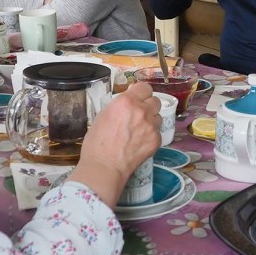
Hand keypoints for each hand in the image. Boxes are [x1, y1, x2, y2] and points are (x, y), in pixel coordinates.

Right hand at [67, 83, 161, 207]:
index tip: (138, 96)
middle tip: (139, 114)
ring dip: (151, 120)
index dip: (141, 92)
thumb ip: (119, 105)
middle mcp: (142, 111)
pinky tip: (139, 142)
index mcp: (126, 101)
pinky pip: (157, 132)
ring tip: (139, 130)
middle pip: (155, 100)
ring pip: (158, 116)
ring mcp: (151, 126)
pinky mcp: (156, 140)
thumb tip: (129, 102)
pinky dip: (151, 135)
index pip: (144, 87)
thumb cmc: (97, 143)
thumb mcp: (103, 115)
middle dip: (148, 105)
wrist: (104, 167)